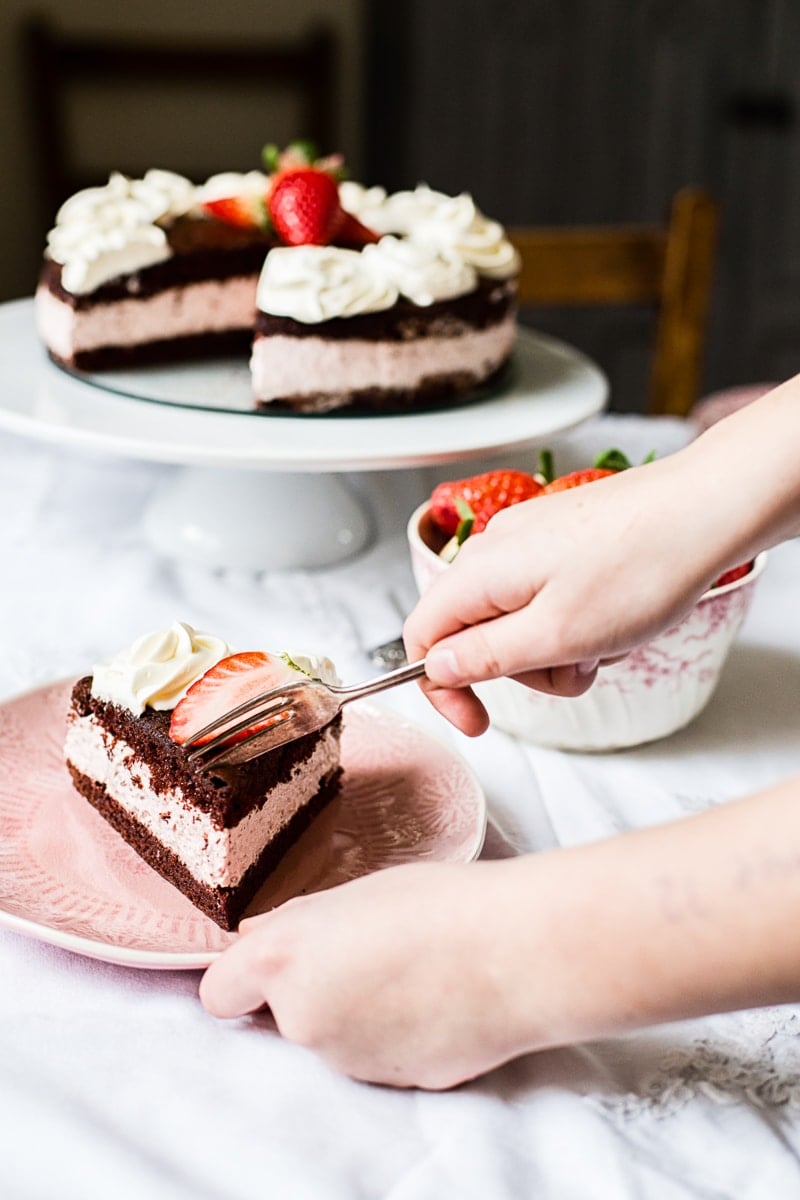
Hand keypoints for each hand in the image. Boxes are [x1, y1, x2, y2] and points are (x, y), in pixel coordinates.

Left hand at [200, 860, 532, 1089]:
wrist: (515, 952)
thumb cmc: (438, 903)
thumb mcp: (355, 891)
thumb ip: (297, 923)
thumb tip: (260, 938)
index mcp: (284, 962)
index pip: (219, 992)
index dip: (241, 979)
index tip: (269, 965)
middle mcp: (302, 1021)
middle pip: (283, 1015)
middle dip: (312, 990)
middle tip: (367, 953)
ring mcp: (348, 1061)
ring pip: (334, 1037)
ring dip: (357, 1014)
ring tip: (412, 972)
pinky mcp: (394, 1085)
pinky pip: (379, 1056)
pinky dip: (396, 1036)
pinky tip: (435, 1002)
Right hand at [404, 456, 722, 734]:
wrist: (706, 510)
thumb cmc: (639, 569)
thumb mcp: (554, 637)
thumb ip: (485, 658)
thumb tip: (437, 667)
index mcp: (480, 571)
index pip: (423, 635)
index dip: (441, 688)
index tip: (477, 720)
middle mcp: (496, 548)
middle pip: (473, 631)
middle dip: (519, 669)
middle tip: (571, 672)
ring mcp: (532, 540)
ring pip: (516, 619)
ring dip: (554, 650)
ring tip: (603, 645)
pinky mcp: (564, 539)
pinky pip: (548, 598)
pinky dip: (574, 623)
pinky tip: (615, 622)